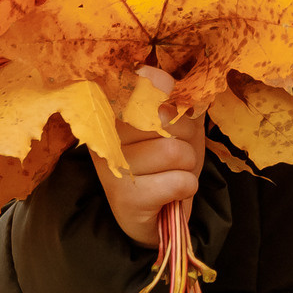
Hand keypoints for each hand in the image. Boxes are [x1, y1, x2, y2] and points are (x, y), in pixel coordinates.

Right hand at [100, 66, 204, 247]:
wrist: (159, 215)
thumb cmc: (168, 162)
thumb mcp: (179, 123)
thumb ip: (176, 97)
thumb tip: (163, 77)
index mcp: (114, 109)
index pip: (146, 81)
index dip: (172, 97)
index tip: (172, 112)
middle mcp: (105, 135)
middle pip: (168, 117)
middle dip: (187, 137)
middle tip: (174, 154)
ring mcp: (112, 167)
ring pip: (176, 152)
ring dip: (187, 166)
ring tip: (171, 174)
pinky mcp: (125, 198)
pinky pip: (180, 181)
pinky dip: (187, 188)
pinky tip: (171, 193)